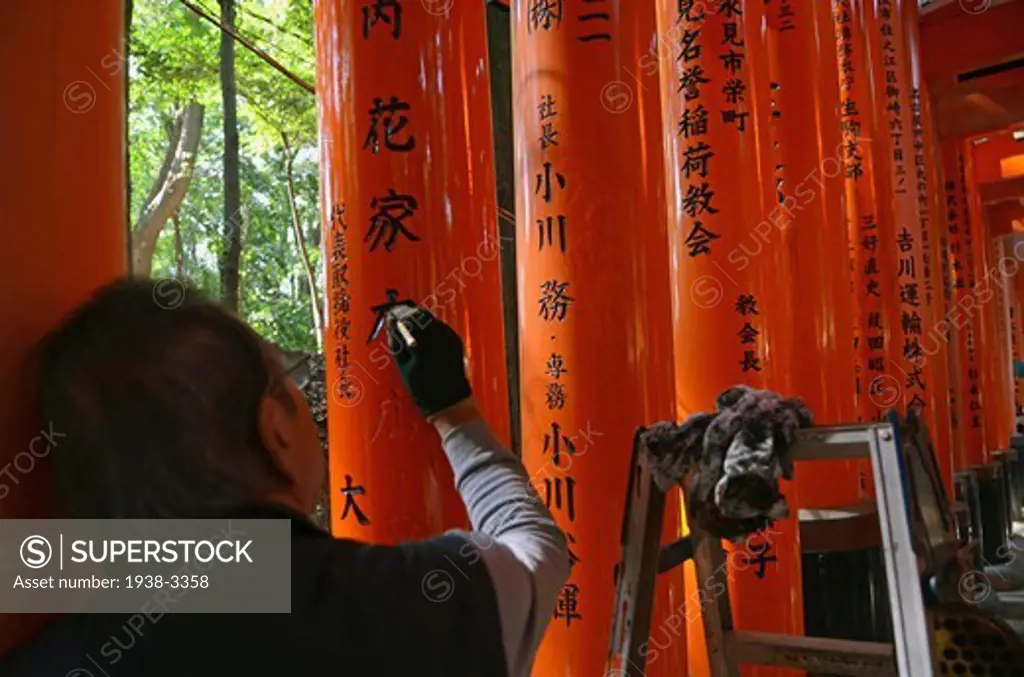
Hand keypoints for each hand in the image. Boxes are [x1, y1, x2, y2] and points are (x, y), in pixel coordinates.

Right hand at [386, 304, 472, 418]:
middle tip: (400, 315)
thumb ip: (396, 344)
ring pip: (433, 320)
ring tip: (411, 324)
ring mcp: (450, 339)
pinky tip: (426, 333)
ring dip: (421, 318)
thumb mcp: (403, 367)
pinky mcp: (457, 341)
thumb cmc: (421, 387)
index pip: (408, 321)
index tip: (391, 313)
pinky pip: (442, 327)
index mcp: (422, 347)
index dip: (398, 314)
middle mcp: (438, 340)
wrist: (448, 400)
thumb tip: (390, 323)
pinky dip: (432, 326)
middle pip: (422, 316)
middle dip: (410, 313)